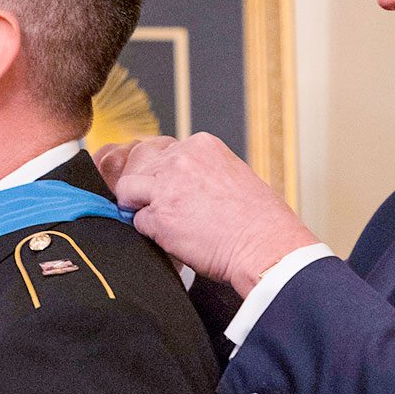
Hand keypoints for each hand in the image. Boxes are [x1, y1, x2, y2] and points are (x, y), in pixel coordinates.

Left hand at [94, 134, 318, 295]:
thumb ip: (202, 172)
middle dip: (146, 187)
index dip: (162, 173)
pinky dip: (150, 234)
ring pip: (127, 189)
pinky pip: (137, 222)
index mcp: (202, 146)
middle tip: (163, 208)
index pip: (162, 150)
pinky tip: (173, 240)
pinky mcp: (160, 217)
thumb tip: (181, 185)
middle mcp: (181, 159)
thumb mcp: (233, 176)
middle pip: (140, 165)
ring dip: (139, 206)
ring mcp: (167, 187)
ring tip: (162, 223)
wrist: (266, 247)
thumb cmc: (260, 221)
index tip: (171, 190)